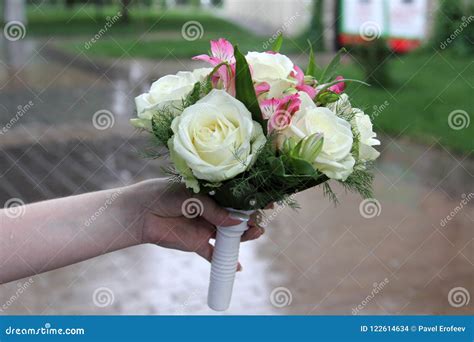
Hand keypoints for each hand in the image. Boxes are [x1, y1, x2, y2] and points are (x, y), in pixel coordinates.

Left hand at [129, 179, 263, 269]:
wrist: (138, 213)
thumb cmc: (163, 195)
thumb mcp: (191, 196)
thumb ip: (214, 210)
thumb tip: (238, 222)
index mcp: (212, 193)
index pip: (237, 196)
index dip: (253, 199)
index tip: (269, 201)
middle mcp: (212, 211)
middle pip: (238, 217)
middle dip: (252, 219)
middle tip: (259, 220)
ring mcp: (206, 228)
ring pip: (231, 235)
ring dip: (245, 236)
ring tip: (255, 233)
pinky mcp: (197, 244)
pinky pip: (214, 255)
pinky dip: (226, 262)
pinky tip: (238, 268)